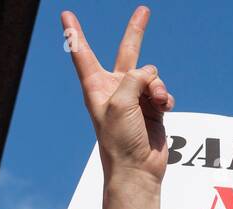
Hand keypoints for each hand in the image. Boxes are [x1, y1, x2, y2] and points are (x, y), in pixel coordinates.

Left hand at [62, 6, 173, 184]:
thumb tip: (151, 75)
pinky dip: (166, 98)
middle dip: (137, 31)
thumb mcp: (120, 103)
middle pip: (128, 52)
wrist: (137, 169)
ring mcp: (137, 98)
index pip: (82, 53)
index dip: (75, 33)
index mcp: (96, 86)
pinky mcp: (154, 109)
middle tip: (144, 10)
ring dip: (157, 87)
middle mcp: (116, 88)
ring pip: (153, 76)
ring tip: (156, 102)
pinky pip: (164, 92)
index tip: (66, 14)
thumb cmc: (119, 139)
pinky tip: (164, 107)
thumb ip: (134, 79)